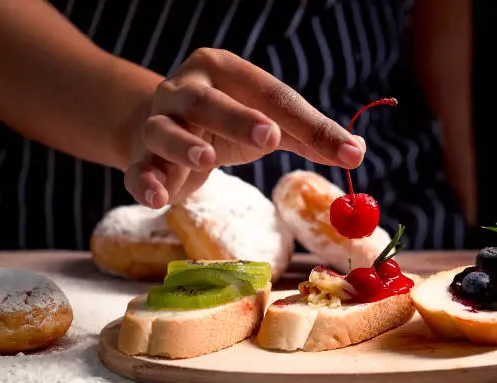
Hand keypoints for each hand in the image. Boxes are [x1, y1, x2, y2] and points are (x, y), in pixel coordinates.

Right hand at [123, 48, 364, 208]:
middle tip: (269, 136)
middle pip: (209, 101)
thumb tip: (357, 152)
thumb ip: (308, 135)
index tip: (349, 153)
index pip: (272, 95)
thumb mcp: (267, 122)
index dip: (311, 124)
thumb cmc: (225, 122)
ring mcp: (158, 122)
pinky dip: (145, 182)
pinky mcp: (141, 156)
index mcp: (225, 72)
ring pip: (166, 130)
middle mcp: (186, 90)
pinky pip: (138, 168)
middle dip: (238, 118)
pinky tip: (158, 197)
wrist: (162, 127)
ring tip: (206, 160)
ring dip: (184, 145)